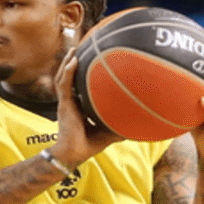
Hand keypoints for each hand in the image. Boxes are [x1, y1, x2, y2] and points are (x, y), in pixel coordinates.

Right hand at [50, 48, 121, 167]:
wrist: (73, 154)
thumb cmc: (88, 145)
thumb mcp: (108, 132)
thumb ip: (120, 124)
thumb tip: (141, 123)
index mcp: (78, 107)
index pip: (78, 87)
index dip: (81, 75)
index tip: (89, 62)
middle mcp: (70, 102)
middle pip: (68, 78)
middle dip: (72, 64)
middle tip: (80, 49)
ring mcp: (66, 102)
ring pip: (63, 78)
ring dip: (67, 63)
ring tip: (75, 50)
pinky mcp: (64, 105)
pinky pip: (64, 84)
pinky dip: (68, 72)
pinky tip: (74, 60)